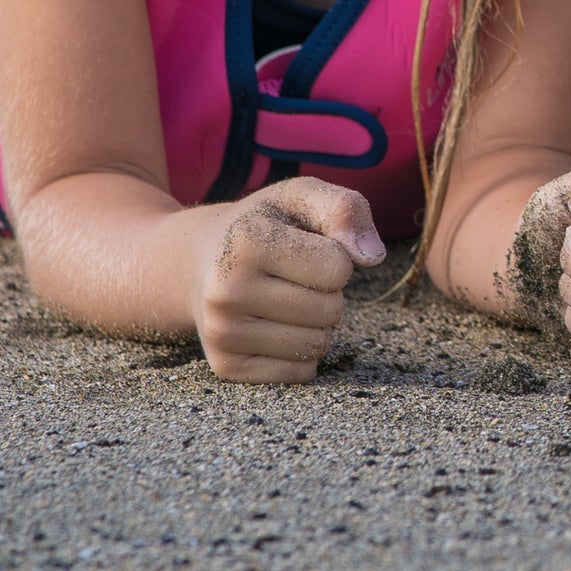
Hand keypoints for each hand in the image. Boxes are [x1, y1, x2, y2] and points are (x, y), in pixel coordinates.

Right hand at [197, 179, 381, 383]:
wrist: (197, 262)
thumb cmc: (264, 226)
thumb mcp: (301, 197)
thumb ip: (344, 210)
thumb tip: (373, 256)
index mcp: (247, 241)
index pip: (338, 269)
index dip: (337, 257)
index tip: (308, 248)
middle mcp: (227, 291)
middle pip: (330, 311)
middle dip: (328, 294)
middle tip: (294, 277)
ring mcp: (222, 333)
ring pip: (317, 346)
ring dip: (316, 325)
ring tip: (284, 299)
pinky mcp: (226, 367)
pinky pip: (299, 373)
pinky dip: (300, 354)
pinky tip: (273, 326)